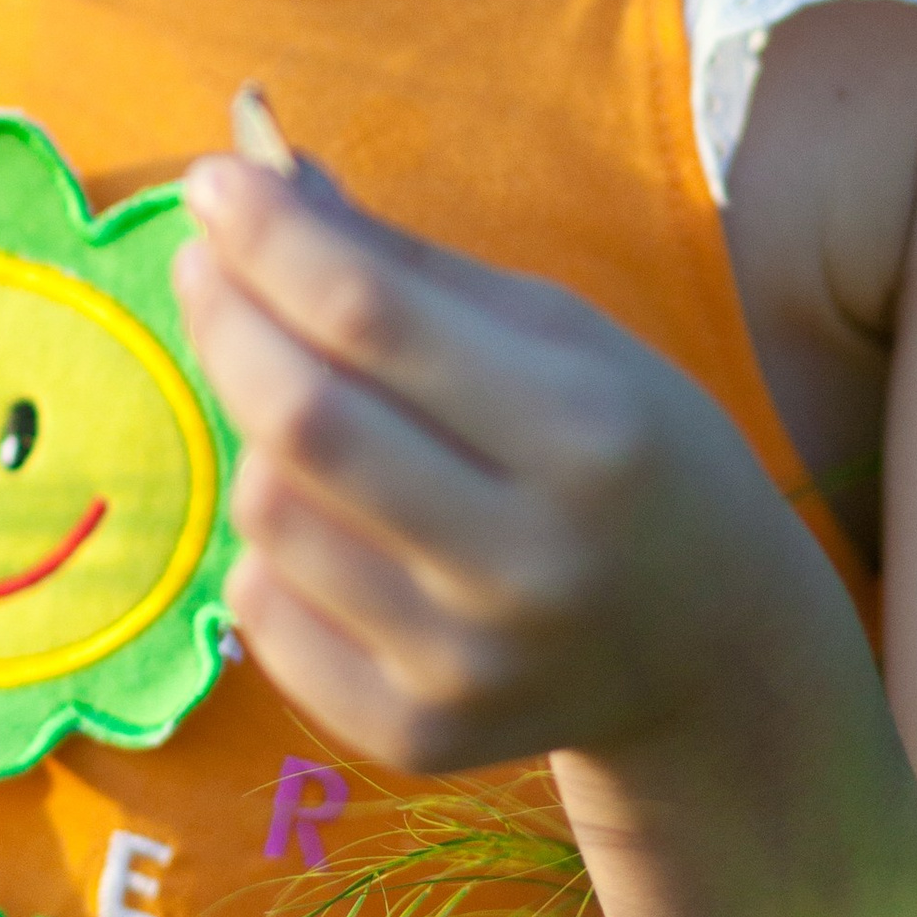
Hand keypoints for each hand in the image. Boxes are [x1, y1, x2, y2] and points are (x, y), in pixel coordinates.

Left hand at [175, 147, 825, 775]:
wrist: (713, 651)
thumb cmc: (626, 453)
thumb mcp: (564, 337)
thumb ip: (409, 269)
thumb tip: (264, 186)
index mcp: (586, 435)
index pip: (374, 318)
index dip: (271, 239)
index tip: (212, 181)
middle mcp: (530, 562)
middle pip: (303, 419)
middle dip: (227, 316)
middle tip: (204, 260)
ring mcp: (469, 664)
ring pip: (269, 514)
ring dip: (252, 432)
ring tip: (293, 397)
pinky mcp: (414, 736)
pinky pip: (262, 611)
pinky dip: (269, 545)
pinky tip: (323, 516)